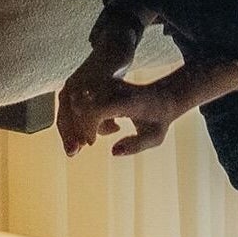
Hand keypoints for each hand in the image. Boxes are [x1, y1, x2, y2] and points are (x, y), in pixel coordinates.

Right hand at [56, 66, 200, 157]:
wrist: (163, 96)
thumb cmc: (159, 119)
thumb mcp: (155, 137)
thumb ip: (136, 146)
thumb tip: (113, 152)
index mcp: (127, 101)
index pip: (98, 110)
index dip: (89, 127)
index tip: (91, 143)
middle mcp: (113, 89)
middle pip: (81, 105)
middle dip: (75, 128)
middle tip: (79, 148)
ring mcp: (106, 84)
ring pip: (77, 101)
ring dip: (74, 123)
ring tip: (89, 139)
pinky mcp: (101, 85)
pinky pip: (80, 99)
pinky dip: (78, 117)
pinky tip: (93, 130)